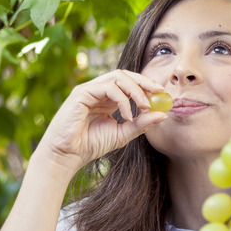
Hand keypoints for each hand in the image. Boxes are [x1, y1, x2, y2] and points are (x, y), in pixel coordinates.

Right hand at [37, 70, 167, 173]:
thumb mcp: (122, 134)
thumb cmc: (91, 145)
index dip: (146, 85)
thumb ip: (141, 124)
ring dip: (136, 90)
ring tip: (145, 106)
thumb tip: (163, 114)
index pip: (129, 83)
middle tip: (159, 92)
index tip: (162, 93)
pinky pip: (107, 88)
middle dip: (144, 81)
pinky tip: (127, 116)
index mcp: (107, 98)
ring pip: (117, 77)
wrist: (68, 155)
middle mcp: (98, 91)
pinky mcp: (81, 93)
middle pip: (124, 74)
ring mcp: (89, 90)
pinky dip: (122, 100)